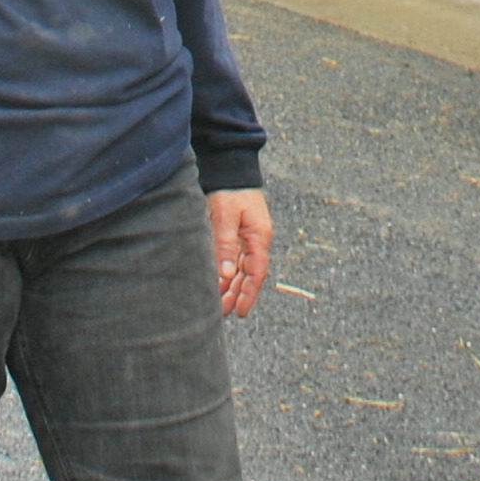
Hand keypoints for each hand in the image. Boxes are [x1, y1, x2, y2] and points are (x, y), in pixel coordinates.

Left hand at [207, 187, 272, 317]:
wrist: (231, 167)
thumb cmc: (230, 190)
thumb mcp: (226, 217)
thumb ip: (225, 245)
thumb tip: (227, 275)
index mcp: (259, 237)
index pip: (257, 273)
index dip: (249, 294)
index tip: (240, 311)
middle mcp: (257, 240)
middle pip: (250, 274)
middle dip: (238, 294)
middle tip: (224, 313)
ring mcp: (249, 237)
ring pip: (242, 268)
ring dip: (233, 286)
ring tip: (220, 304)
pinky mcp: (239, 233)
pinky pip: (235, 258)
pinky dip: (228, 272)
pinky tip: (219, 283)